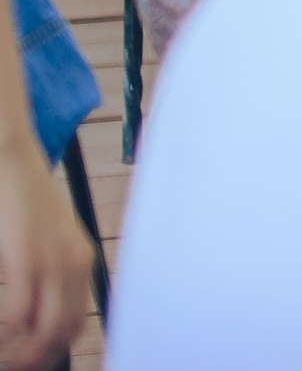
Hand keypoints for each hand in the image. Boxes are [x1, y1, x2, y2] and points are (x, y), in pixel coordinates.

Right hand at [0, 138, 90, 370]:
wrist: (12, 162)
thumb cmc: (20, 201)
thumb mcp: (43, 239)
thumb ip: (44, 271)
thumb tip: (28, 312)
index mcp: (82, 260)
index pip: (76, 323)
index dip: (51, 351)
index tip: (27, 362)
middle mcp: (76, 263)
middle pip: (62, 333)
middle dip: (34, 357)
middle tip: (11, 366)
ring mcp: (55, 261)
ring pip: (43, 330)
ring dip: (18, 350)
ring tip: (3, 357)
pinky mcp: (28, 258)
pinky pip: (18, 312)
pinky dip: (4, 329)